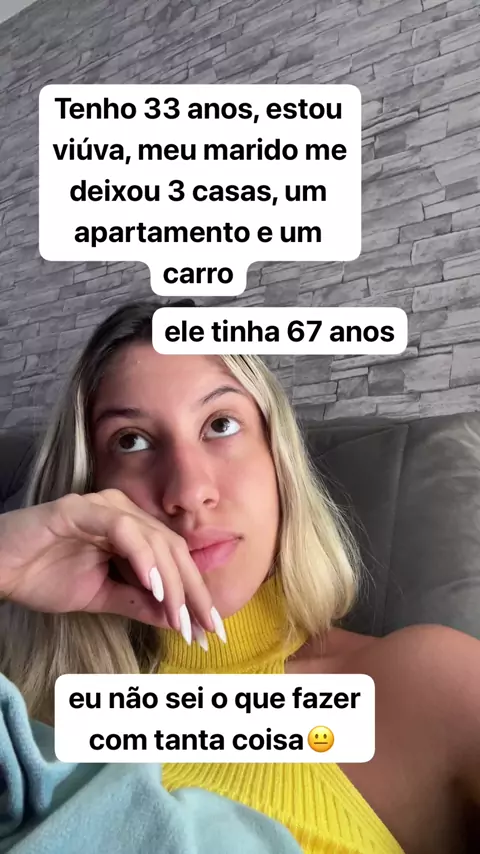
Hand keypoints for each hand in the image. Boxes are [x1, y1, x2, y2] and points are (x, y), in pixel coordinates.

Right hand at [0, 489, 222, 644]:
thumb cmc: (43, 576)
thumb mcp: (101, 597)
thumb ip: (139, 603)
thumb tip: (179, 621)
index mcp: (131, 527)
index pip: (175, 558)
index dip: (196, 593)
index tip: (211, 630)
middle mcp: (123, 511)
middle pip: (173, 549)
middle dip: (194, 591)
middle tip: (207, 629)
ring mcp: (102, 507)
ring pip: (153, 540)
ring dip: (171, 583)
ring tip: (180, 618)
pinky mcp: (79, 510)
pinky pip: (121, 530)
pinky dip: (141, 557)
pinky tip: (154, 587)